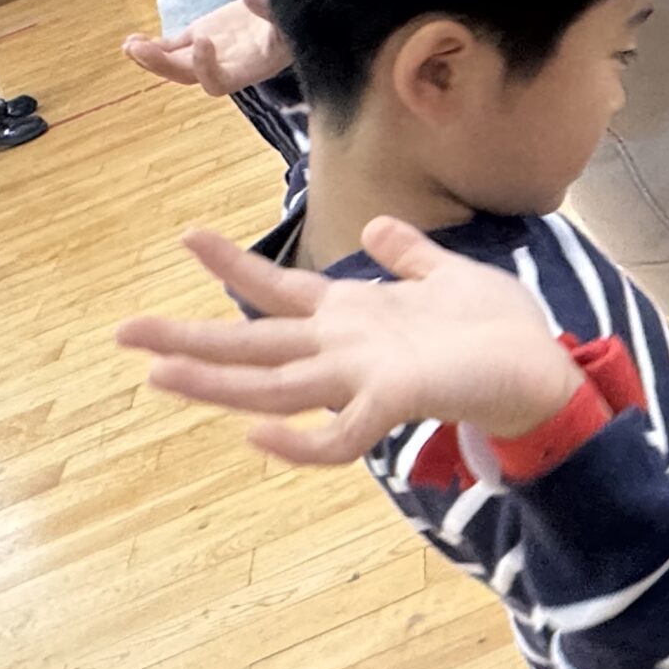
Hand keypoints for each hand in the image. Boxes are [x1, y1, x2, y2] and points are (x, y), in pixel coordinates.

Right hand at [117, 217, 586, 462]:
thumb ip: (410, 255)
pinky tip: (255, 433)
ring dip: (215, 383)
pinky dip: (297, 442)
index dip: (234, 266)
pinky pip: (336, 436)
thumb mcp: (449, 275)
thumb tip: (377, 226)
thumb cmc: (498, 331)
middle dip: (188, 337)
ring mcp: (363, 378)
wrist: (545, 372)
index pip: (281, 289)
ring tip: (157, 374)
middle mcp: (346, 349)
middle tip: (123, 330)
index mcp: (354, 316)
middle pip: (253, 344)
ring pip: (273, 387)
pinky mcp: (393, 402)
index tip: (186, 235)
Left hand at [125, 0, 292, 96]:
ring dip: (150, 57)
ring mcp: (208, 53)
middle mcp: (225, 67)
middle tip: (140, 49)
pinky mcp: (199, 37)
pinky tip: (131, 41)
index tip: (202, 40)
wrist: (289, 13)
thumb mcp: (290, 16)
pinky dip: (151, 46)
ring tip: (129, 45)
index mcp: (247, 69)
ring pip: (174, 63)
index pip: (219, 82)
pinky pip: (171, 48)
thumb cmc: (297, 22)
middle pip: (188, 75)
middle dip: (163, 64)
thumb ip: (271, 8)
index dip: (206, 67)